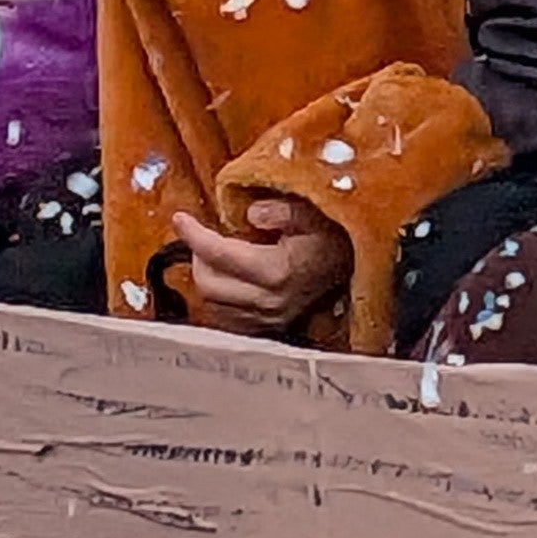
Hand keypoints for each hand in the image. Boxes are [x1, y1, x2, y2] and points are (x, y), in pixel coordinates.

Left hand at [171, 198, 355, 335]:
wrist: (356, 266)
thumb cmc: (334, 234)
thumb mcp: (313, 212)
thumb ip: (282, 211)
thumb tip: (251, 213)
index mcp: (276, 271)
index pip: (219, 254)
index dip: (194, 234)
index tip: (180, 218)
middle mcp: (268, 301)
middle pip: (208, 284)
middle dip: (198, 256)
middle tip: (205, 236)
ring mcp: (268, 318)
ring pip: (213, 304)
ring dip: (207, 277)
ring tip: (217, 255)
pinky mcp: (270, 327)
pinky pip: (228, 317)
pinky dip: (220, 296)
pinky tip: (230, 278)